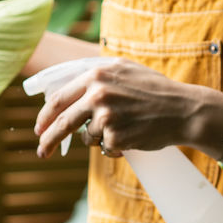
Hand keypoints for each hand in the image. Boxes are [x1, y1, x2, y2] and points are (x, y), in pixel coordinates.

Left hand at [32, 58, 215, 158]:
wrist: (184, 109)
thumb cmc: (155, 90)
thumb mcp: (123, 70)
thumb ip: (96, 76)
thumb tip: (64, 88)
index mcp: (96, 74)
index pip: (59, 98)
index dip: (45, 116)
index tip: (39, 128)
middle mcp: (98, 92)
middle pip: (62, 121)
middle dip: (48, 139)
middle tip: (41, 152)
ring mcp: (106, 115)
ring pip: (86, 137)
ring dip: (98, 138)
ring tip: (123, 128)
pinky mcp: (115, 135)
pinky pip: (104, 148)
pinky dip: (114, 147)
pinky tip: (131, 137)